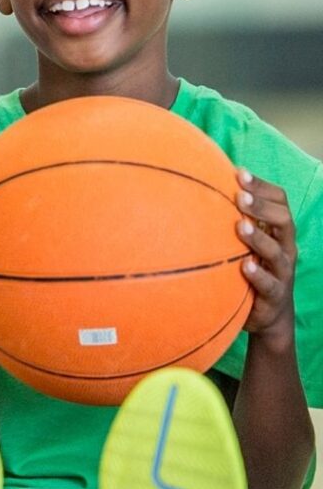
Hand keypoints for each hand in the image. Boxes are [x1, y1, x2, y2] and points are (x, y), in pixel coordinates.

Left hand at [235, 169, 296, 347]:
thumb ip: (234, 221)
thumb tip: (203, 190)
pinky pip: (269, 284)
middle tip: (239, 195)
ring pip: (277, 252)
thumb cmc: (252, 270)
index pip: (280, 202)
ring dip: (258, 237)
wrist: (269, 315)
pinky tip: (244, 266)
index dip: (262, 186)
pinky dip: (257, 275)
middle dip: (261, 206)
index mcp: (279, 232)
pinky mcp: (273, 296)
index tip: (239, 173)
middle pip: (283, 220)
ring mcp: (281, 272)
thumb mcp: (246, 244)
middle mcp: (285, 248)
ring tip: (239, 226)